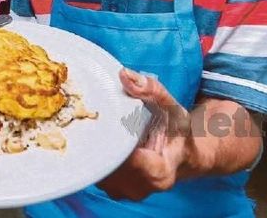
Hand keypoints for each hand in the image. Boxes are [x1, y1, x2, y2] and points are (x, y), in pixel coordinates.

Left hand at [97, 68, 195, 200]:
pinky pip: (94, 169)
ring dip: (92, 145)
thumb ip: (150, 89)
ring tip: (91, 124)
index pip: (125, 160)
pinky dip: (92, 151)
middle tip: (86, 115)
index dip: (110, 140)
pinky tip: (93, 134)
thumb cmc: (176, 130)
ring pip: (96, 167)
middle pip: (106, 163)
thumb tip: (124, 75)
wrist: (180, 154)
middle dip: (97, 139)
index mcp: (158, 173)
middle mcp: (138, 188)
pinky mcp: (111, 187)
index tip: (98, 119)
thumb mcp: (170, 106)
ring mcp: (122, 191)